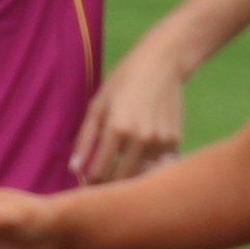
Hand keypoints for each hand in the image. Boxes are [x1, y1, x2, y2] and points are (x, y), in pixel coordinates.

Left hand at [71, 35, 185, 182]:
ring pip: (141, 175)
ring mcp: (160, 141)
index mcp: (117, 129)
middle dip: (109, 184)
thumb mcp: (97, 105)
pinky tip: (143, 149)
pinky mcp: (175, 141)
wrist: (163, 64)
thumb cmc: (123, 82)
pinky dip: (148, 163)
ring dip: (130, 174)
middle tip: (102, 179)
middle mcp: (141, 139)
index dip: (90, 182)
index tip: (87, 182)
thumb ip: (85, 139)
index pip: (99, 173)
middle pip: (121, 180)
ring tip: (122, 163)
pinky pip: (157, 164)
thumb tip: (74, 169)